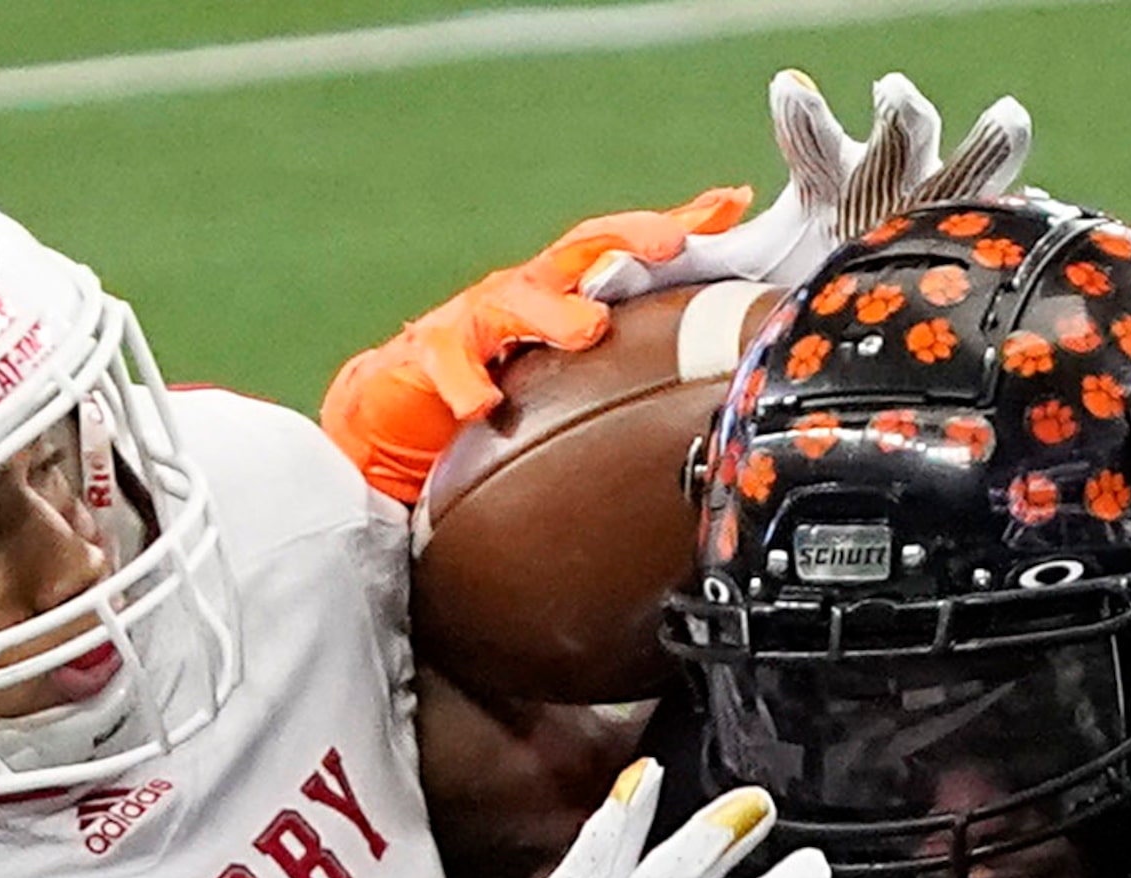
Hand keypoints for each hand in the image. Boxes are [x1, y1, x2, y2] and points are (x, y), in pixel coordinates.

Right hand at [320, 188, 749, 501]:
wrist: (399, 421)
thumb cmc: (499, 399)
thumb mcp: (571, 381)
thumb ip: (627, 372)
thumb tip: (716, 388)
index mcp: (566, 293)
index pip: (628, 248)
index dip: (680, 224)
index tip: (732, 203)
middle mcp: (525, 293)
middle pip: (581, 250)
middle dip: (628, 241)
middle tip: (671, 246)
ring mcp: (474, 320)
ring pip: (517, 303)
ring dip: (555, 312)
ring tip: (589, 328)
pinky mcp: (425, 356)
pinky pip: (447, 365)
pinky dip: (466, 382)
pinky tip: (483, 405)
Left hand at [581, 70, 1032, 301]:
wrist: (851, 315)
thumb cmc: (787, 287)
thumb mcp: (728, 277)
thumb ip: (670, 270)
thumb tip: (586, 293)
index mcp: (827, 179)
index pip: (811, 139)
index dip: (802, 117)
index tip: (785, 90)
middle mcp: (887, 180)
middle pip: (898, 135)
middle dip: (899, 115)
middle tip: (895, 93)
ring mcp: (936, 209)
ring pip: (968, 167)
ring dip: (987, 143)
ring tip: (1008, 115)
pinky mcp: (971, 246)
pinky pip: (1006, 226)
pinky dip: (1023, 216)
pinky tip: (1046, 210)